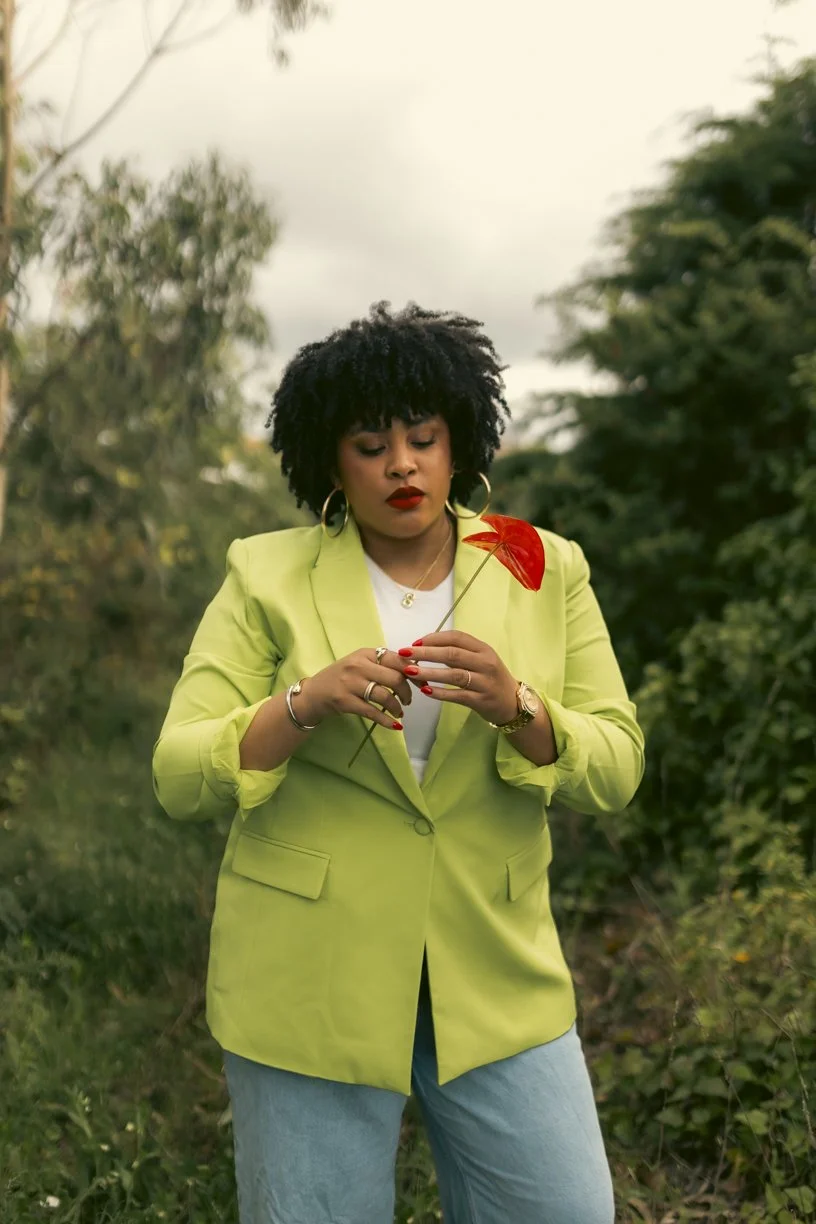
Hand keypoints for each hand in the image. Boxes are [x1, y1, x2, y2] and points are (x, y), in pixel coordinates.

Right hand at [297, 648, 413, 729]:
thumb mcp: (361, 664)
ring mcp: (350, 683)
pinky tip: (395, 725)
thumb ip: (383, 664)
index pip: (397, 659)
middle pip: (394, 677)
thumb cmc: (342, 677)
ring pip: (384, 696)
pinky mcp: (345, 701)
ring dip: (397, 707)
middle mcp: (358, 665)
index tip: (422, 683)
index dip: (413, 673)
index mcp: (365, 653)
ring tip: (399, 712)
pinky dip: (387, 720)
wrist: (314, 693)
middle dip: (407, 692)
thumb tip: (414, 671)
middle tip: (409, 700)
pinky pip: (372, 712)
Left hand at [398, 631, 518, 725]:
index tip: (415, 642)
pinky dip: (441, 693)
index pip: (456, 638)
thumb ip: (458, 653)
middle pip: (451, 654)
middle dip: (425, 653)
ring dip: (429, 673)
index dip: (434, 638)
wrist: (512, 703)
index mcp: (483, 649)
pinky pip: (458, 695)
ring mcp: (485, 682)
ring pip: (453, 675)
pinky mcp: (481, 700)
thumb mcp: (480, 660)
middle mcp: (485, 663)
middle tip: (405, 654)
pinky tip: (426, 691)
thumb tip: (426, 647)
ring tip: (410, 672)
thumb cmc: (491, 678)